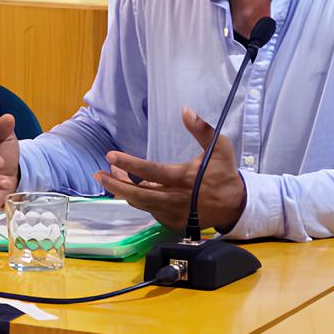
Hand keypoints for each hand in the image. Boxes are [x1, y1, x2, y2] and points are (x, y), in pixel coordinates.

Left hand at [93, 106, 246, 231]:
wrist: (235, 205)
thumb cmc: (224, 173)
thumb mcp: (221, 148)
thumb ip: (203, 129)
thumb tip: (186, 111)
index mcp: (184, 178)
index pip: (150, 171)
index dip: (129, 164)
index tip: (110, 156)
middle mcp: (175, 198)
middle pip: (137, 194)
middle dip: (114, 184)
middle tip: (98, 174)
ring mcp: (172, 213)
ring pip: (140, 202)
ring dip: (123, 189)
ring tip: (111, 175)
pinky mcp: (171, 222)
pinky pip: (148, 209)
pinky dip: (137, 198)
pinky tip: (131, 186)